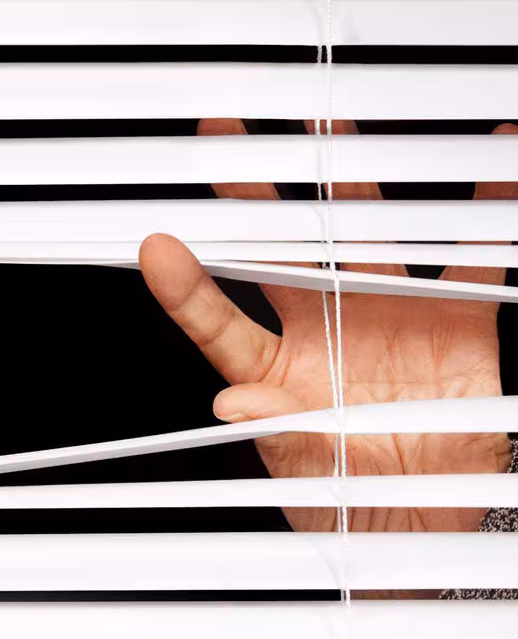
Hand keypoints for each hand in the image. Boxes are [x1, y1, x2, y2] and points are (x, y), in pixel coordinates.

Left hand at [139, 119, 513, 531]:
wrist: (422, 521)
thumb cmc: (346, 498)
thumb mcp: (305, 474)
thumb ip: (275, 432)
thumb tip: (230, 405)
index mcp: (272, 369)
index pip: (216, 320)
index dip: (185, 287)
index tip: (154, 245)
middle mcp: (321, 328)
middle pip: (281, 250)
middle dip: (253, 193)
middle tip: (222, 133)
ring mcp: (384, 315)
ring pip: (362, 233)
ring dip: (350, 179)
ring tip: (332, 117)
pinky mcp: (453, 320)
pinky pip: (473, 256)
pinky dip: (491, 205)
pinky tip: (495, 152)